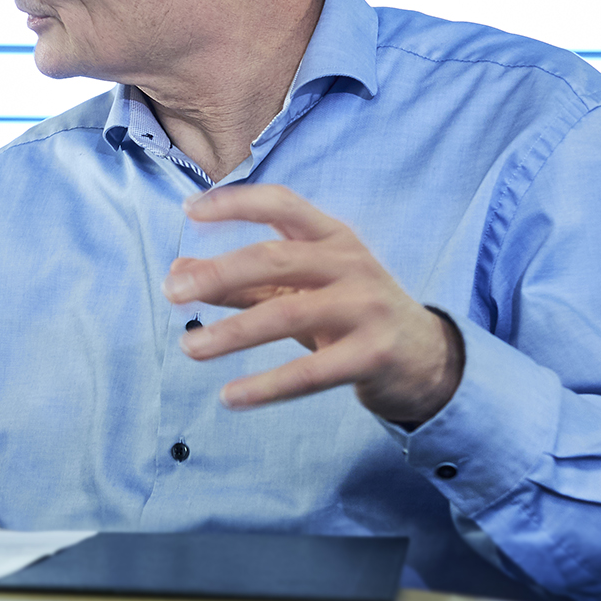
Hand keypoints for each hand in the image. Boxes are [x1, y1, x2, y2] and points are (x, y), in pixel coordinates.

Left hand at [163, 185, 463, 424]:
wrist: (427, 356)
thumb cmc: (349, 311)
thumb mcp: (300, 287)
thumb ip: (243, 282)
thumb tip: (178, 273)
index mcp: (332, 237)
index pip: (281, 203)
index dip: (234, 202)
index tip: (187, 210)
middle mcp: (351, 264)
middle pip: (275, 258)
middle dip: (219, 274)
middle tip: (173, 293)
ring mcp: (365, 307)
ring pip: (287, 314)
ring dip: (232, 333)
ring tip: (189, 349)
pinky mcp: (372, 354)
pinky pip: (311, 372)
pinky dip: (266, 386)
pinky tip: (229, 398)